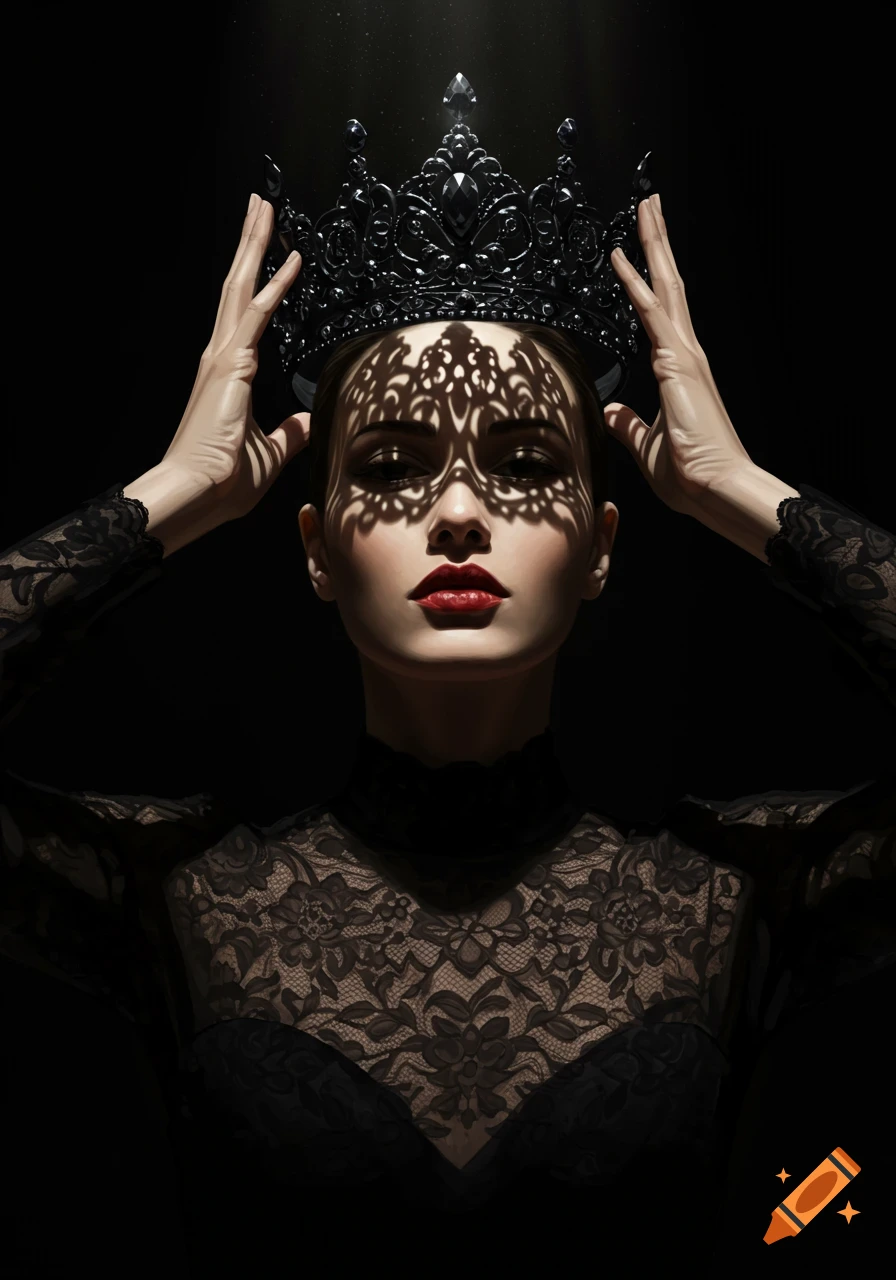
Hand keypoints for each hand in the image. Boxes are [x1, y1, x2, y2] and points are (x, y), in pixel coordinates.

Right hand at [161, 194, 308, 522]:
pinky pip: (257, 314)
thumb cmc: (223, 481)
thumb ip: (289, 434)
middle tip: (261, 204)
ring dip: (254, 246)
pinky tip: (292, 259)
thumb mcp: (269, 453)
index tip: (280, 252)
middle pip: (237, 286)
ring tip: (264, 207)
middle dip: (250, 244)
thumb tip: (307, 422)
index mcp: (227, 372)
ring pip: (241, 287)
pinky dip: (274, 284)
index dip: (262, 279)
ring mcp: (222, 358)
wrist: (196, 495)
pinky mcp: (231, 366)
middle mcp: (220, 356)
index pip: (246, 312)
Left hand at [605, 195, 752, 518]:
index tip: (635, 248)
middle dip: (659, 243)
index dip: (648, 278)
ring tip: (646, 206)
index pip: (661, 310)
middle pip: (670, 285)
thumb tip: (611, 411)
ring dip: (654, 244)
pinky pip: (651, 313)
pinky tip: (619, 257)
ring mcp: (684, 354)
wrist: (715, 488)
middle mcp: (685, 353)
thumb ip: (629, 424)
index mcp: (679, 368)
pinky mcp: (676, 363)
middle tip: (650, 204)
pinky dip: (635, 283)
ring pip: (666, 285)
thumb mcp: (645, 444)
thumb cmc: (688, 474)